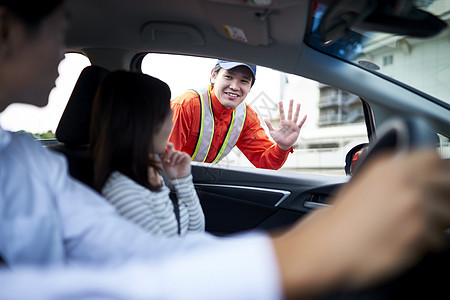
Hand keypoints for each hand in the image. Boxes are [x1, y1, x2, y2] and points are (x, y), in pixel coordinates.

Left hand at [160, 142, 190, 178]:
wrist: (177, 178)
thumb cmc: (171, 172)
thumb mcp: (164, 163)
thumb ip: (163, 156)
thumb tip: (162, 149)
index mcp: (171, 154)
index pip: (170, 146)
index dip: (168, 144)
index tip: (165, 144)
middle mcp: (176, 154)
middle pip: (172, 149)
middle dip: (168, 154)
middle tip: (166, 160)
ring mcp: (181, 156)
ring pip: (176, 152)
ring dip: (173, 158)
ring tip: (172, 164)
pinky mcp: (187, 157)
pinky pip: (182, 154)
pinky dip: (179, 158)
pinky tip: (177, 162)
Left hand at [264, 99, 306, 149]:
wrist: (283, 145)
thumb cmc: (278, 139)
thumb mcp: (272, 132)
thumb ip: (269, 125)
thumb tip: (265, 118)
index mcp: (283, 122)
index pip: (282, 113)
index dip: (281, 107)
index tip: (280, 101)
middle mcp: (288, 122)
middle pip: (290, 112)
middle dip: (290, 106)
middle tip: (291, 99)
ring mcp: (293, 125)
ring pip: (295, 116)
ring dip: (297, 110)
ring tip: (298, 103)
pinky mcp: (297, 129)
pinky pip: (300, 123)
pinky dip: (303, 120)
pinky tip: (305, 115)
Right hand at [273, 150, 449, 298]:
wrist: (328, 245)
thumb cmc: (341, 221)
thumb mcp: (365, 184)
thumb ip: (396, 176)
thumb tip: (424, 180)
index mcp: (390, 167)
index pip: (436, 159)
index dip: (439, 174)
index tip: (437, 184)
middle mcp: (405, 182)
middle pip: (448, 183)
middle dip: (442, 198)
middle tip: (426, 211)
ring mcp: (413, 206)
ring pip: (447, 213)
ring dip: (435, 224)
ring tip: (408, 230)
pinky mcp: (418, 232)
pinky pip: (439, 239)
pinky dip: (425, 244)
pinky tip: (402, 242)